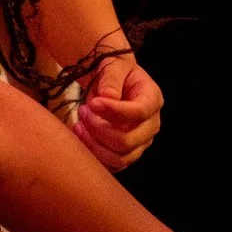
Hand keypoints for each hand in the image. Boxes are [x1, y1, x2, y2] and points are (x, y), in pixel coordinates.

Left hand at [74, 55, 162, 170]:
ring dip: (93, 144)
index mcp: (152, 100)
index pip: (139, 112)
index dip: (114, 111)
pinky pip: (111, 165)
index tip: (92, 103)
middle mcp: (151, 125)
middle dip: (99, 129)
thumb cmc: (114, 72)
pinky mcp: (127, 154)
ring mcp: (140, 143)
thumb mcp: (113, 66)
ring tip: (79, 124)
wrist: (111, 84)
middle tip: (82, 111)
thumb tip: (107, 98)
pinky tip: (80, 136)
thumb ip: (111, 80)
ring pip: (119, 158)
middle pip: (128, 141)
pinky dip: (92, 155)